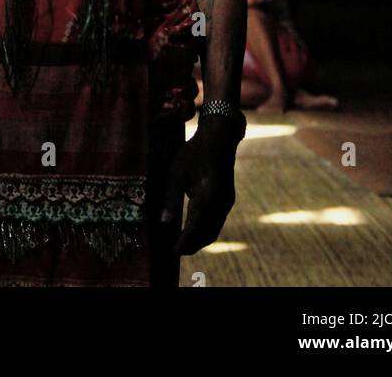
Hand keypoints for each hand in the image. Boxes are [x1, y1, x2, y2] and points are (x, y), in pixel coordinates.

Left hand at [161, 117, 240, 256]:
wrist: (219, 139)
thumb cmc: (194, 152)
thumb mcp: (177, 171)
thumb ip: (171, 197)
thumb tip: (164, 221)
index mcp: (207, 196)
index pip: (195, 228)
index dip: (184, 243)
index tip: (172, 251)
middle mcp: (220, 204)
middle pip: (207, 234)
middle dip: (192, 245)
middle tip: (175, 251)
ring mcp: (226, 203)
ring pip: (214, 230)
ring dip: (199, 240)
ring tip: (183, 244)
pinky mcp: (228, 200)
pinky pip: (217, 222)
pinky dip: (206, 230)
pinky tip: (195, 230)